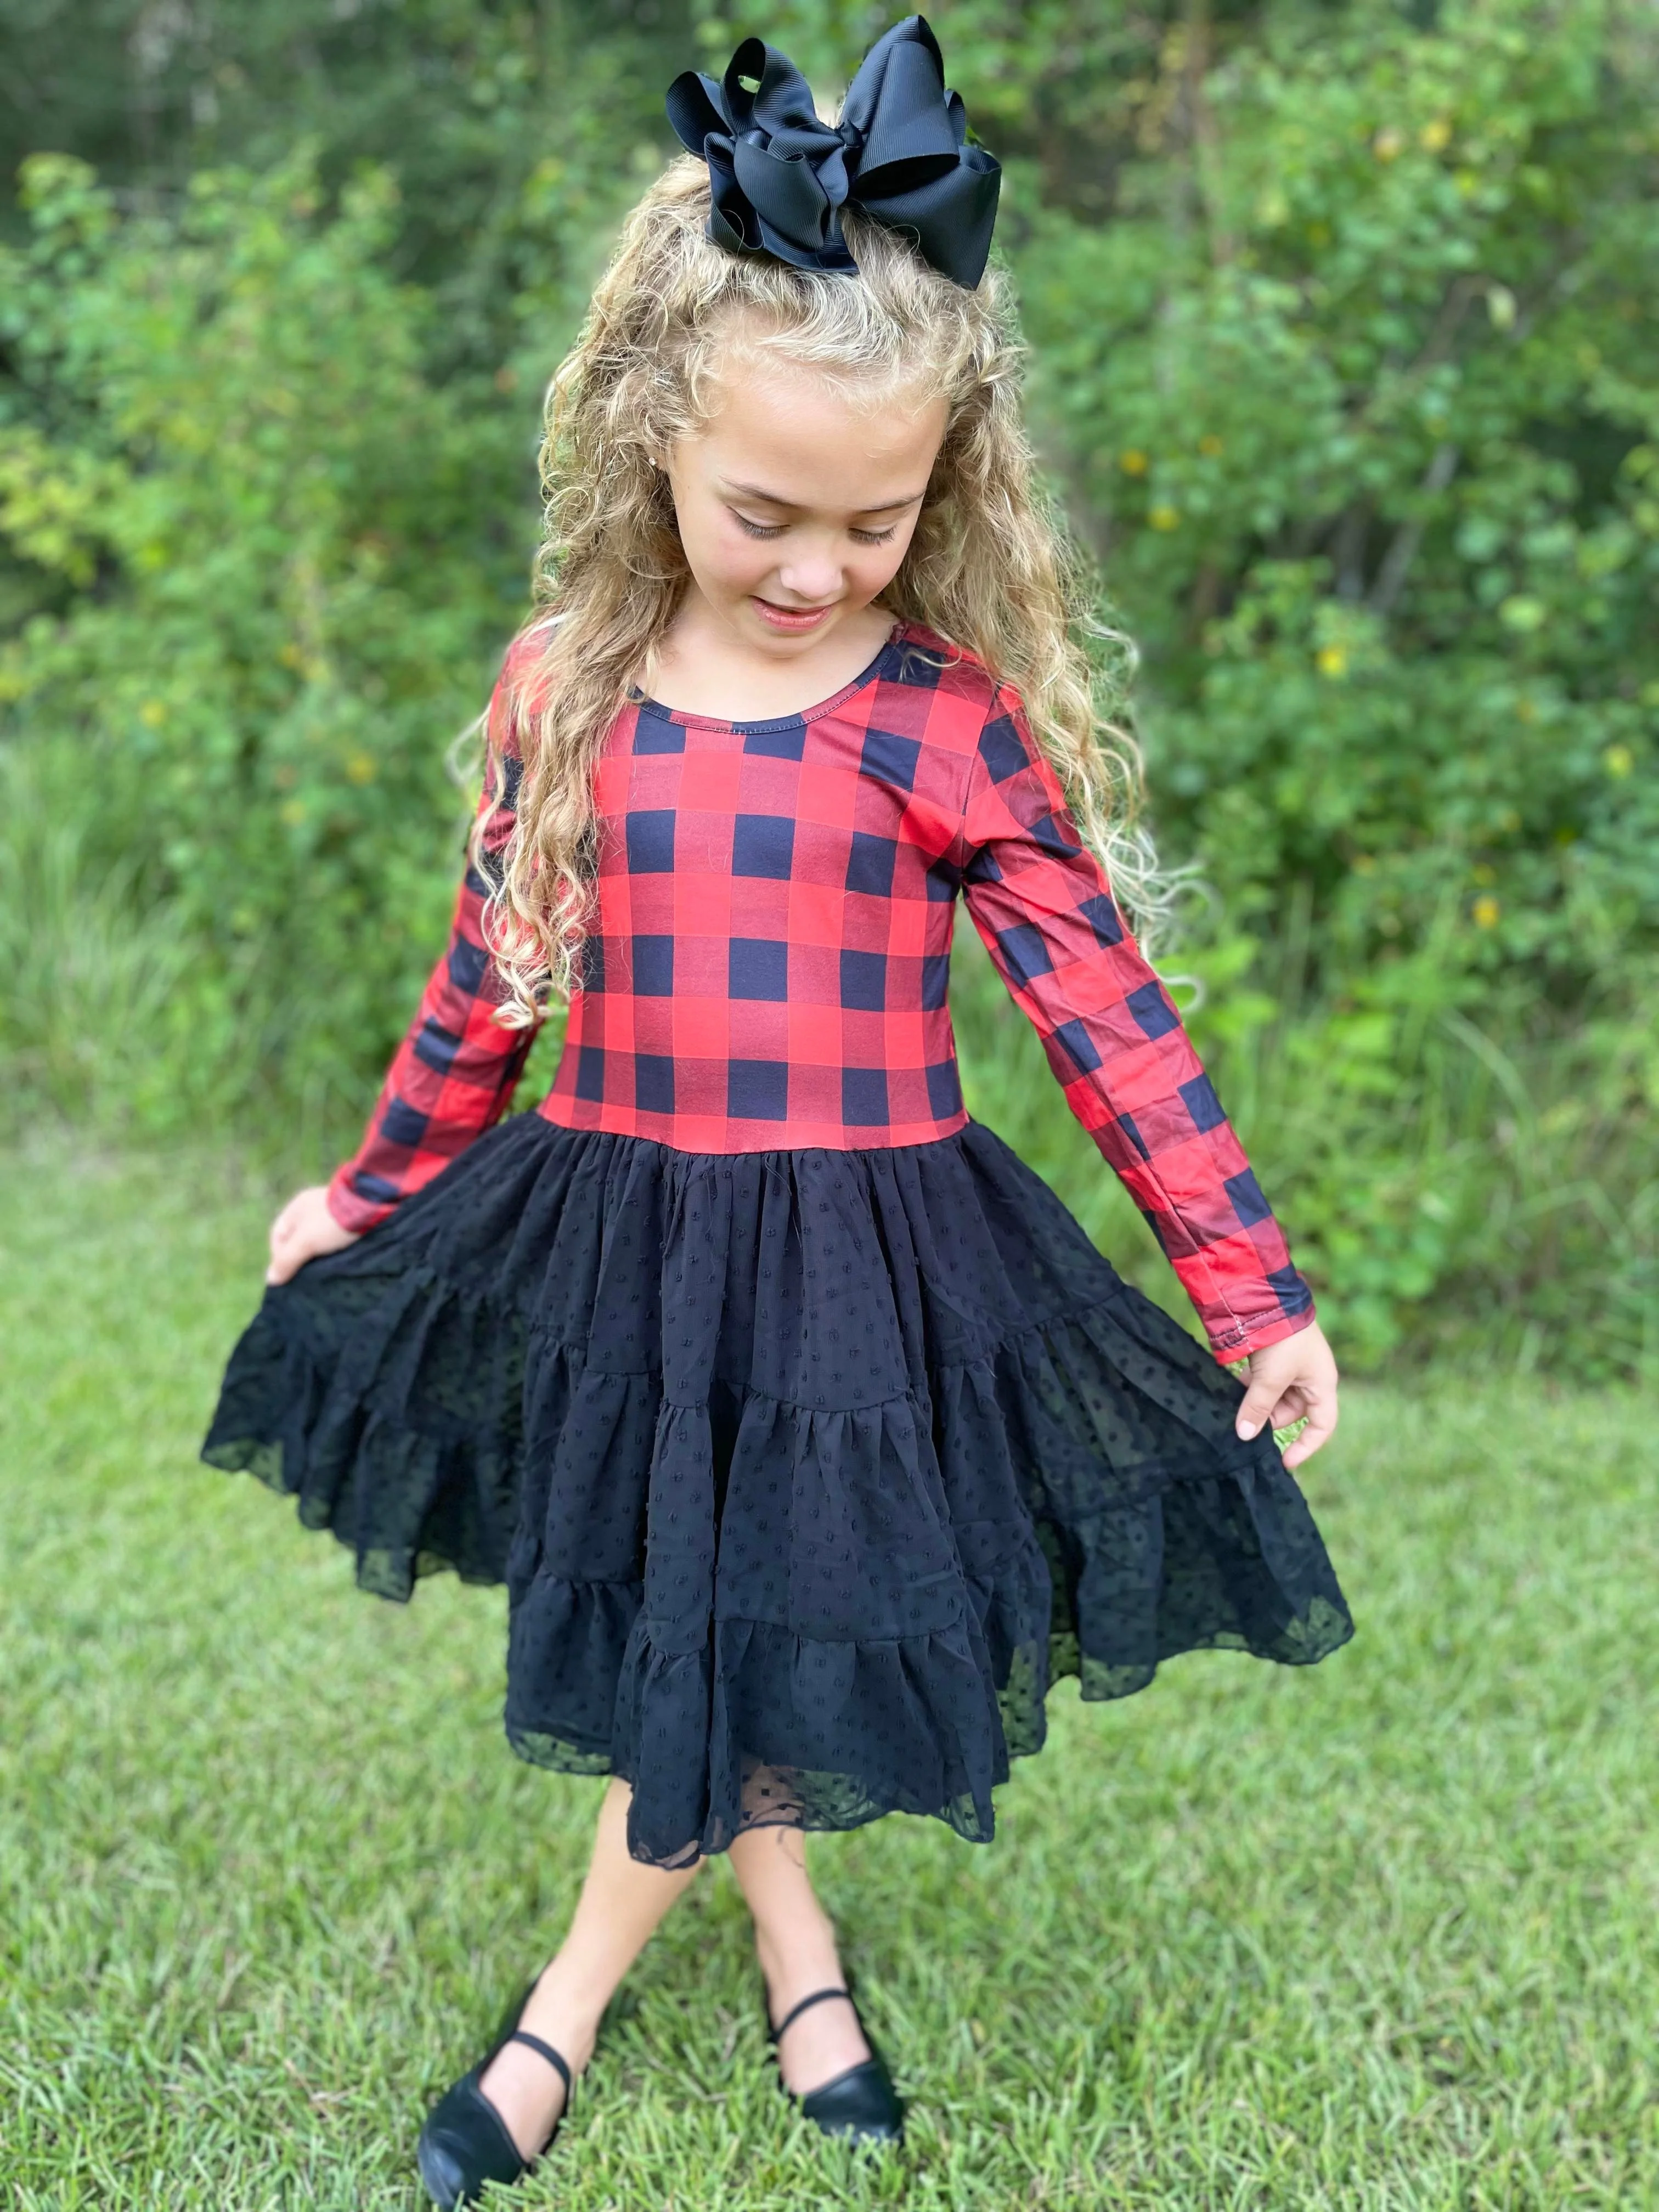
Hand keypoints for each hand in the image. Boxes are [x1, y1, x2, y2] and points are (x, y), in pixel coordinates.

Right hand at [266, 1184, 361, 1283]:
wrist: (375, 1208)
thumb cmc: (332, 1222)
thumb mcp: (305, 1242)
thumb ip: (287, 1260)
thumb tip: (271, 1280)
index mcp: (297, 1207)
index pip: (279, 1235)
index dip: (279, 1256)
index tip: (288, 1274)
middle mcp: (313, 1208)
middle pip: (298, 1240)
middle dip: (300, 1259)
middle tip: (304, 1278)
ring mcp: (333, 1214)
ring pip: (318, 1242)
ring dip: (318, 1257)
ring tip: (322, 1275)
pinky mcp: (351, 1222)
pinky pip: (335, 1241)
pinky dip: (333, 1252)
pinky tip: (337, 1263)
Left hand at [1234, 1319, 1338, 1469]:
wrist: (1268, 1297)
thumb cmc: (1282, 1340)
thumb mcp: (1270, 1378)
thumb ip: (1258, 1408)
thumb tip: (1245, 1436)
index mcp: (1322, 1384)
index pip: (1322, 1426)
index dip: (1306, 1446)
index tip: (1284, 1461)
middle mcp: (1310, 1377)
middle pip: (1292, 1412)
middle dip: (1269, 1418)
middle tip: (1245, 1421)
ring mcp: (1291, 1366)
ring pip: (1274, 1397)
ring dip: (1257, 1402)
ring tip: (1236, 1404)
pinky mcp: (1273, 1357)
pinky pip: (1263, 1382)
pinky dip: (1249, 1388)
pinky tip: (1233, 1387)